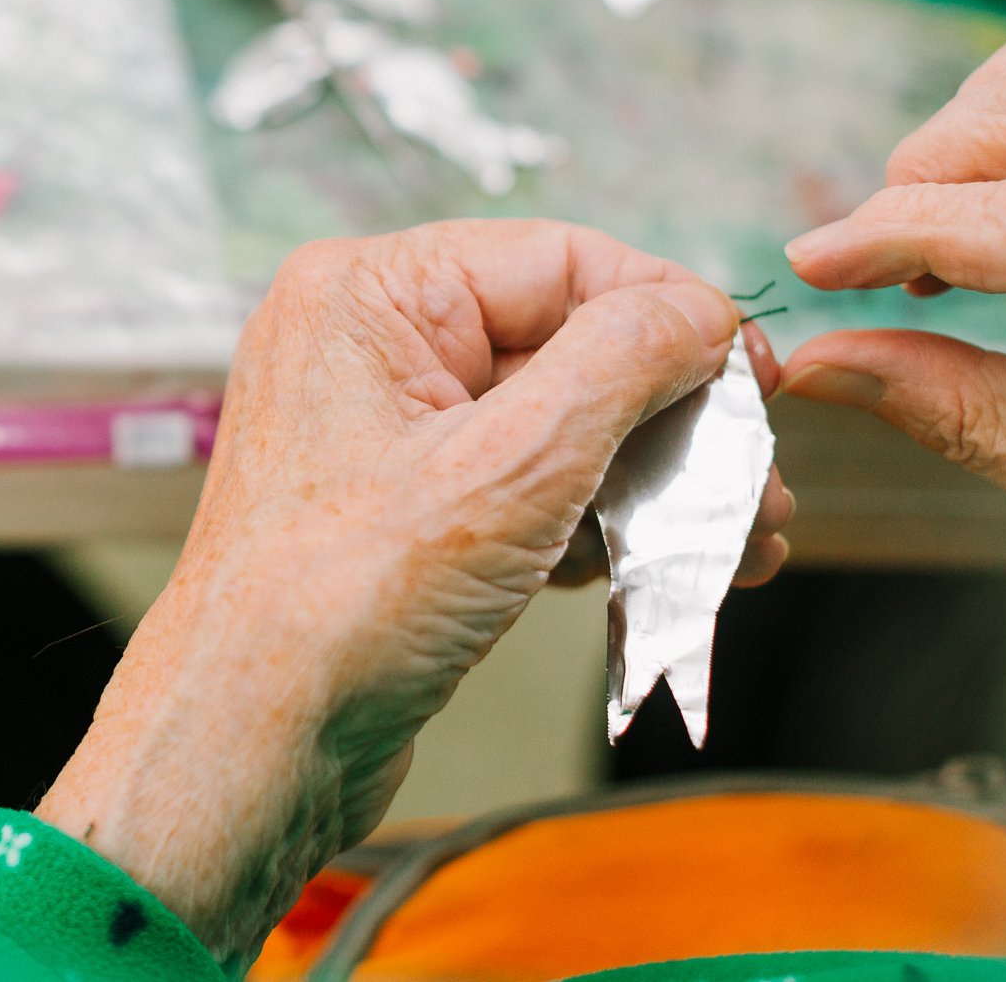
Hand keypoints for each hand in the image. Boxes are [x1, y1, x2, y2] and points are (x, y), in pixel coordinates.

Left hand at [37, 220, 789, 966]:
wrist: (249, 748)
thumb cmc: (333, 610)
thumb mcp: (511, 468)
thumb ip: (619, 364)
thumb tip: (697, 312)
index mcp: (366, 292)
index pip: (561, 258)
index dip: (672, 313)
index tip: (757, 376)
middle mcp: (364, 342)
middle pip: (564, 340)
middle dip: (671, 417)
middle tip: (754, 479)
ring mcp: (377, 427)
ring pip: (551, 423)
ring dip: (648, 479)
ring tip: (735, 537)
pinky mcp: (396, 507)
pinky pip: (519, 484)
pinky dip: (592, 520)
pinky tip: (662, 567)